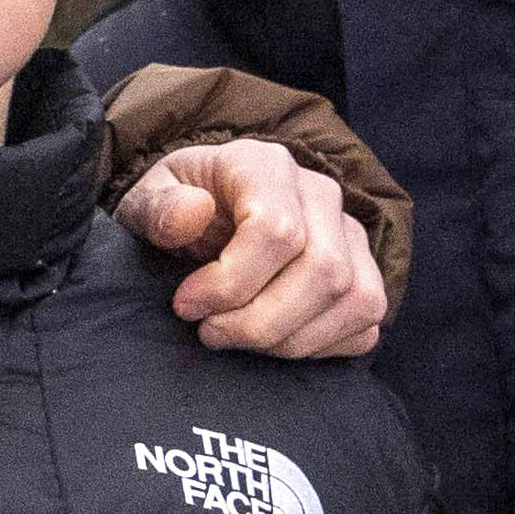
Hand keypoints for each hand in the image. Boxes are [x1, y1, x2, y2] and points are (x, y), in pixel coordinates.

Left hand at [117, 139, 385, 358]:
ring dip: (290, 339)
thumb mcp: (146, 200)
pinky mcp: (365, 272)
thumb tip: (192, 213)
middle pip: (323, 270)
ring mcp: (350, 234)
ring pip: (355, 299)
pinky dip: (321, 347)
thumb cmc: (176, 209)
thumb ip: (158, 208)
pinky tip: (274, 342)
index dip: (231, 282)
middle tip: (210, 333)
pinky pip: (367, 323)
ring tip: (239, 339)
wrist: (209, 214)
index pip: (277, 229)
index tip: (187, 305)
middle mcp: (321, 194)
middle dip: (261, 321)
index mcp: (266, 166)